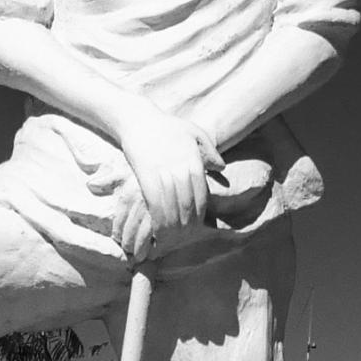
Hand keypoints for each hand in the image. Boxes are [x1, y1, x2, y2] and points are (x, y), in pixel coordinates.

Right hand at [111, 106, 222, 257]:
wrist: (139, 120)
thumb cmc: (167, 126)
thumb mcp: (195, 132)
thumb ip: (209, 150)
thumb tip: (221, 168)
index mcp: (195, 163)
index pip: (201, 196)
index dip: (200, 215)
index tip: (196, 227)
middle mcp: (181, 170)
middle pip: (187, 206)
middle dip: (187, 226)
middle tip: (184, 239)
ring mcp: (164, 174)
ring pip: (172, 209)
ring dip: (172, 228)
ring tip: (171, 240)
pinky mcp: (146, 177)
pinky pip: (155, 204)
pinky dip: (158, 221)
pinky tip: (158, 230)